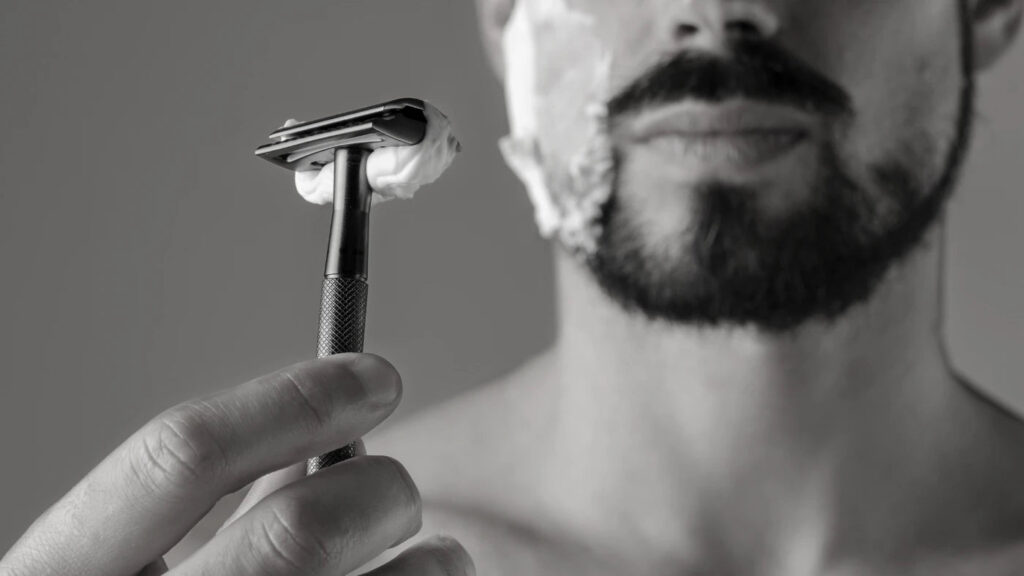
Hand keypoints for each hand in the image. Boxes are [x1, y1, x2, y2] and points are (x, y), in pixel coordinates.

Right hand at [1, 354, 473, 575]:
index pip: (183, 456)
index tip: (375, 377)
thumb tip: (335, 433)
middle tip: (397, 490)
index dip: (295, 400)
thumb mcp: (131, 566)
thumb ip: (213, 504)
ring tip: (436, 558)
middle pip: (300, 529)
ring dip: (432, 560)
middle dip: (377, 488)